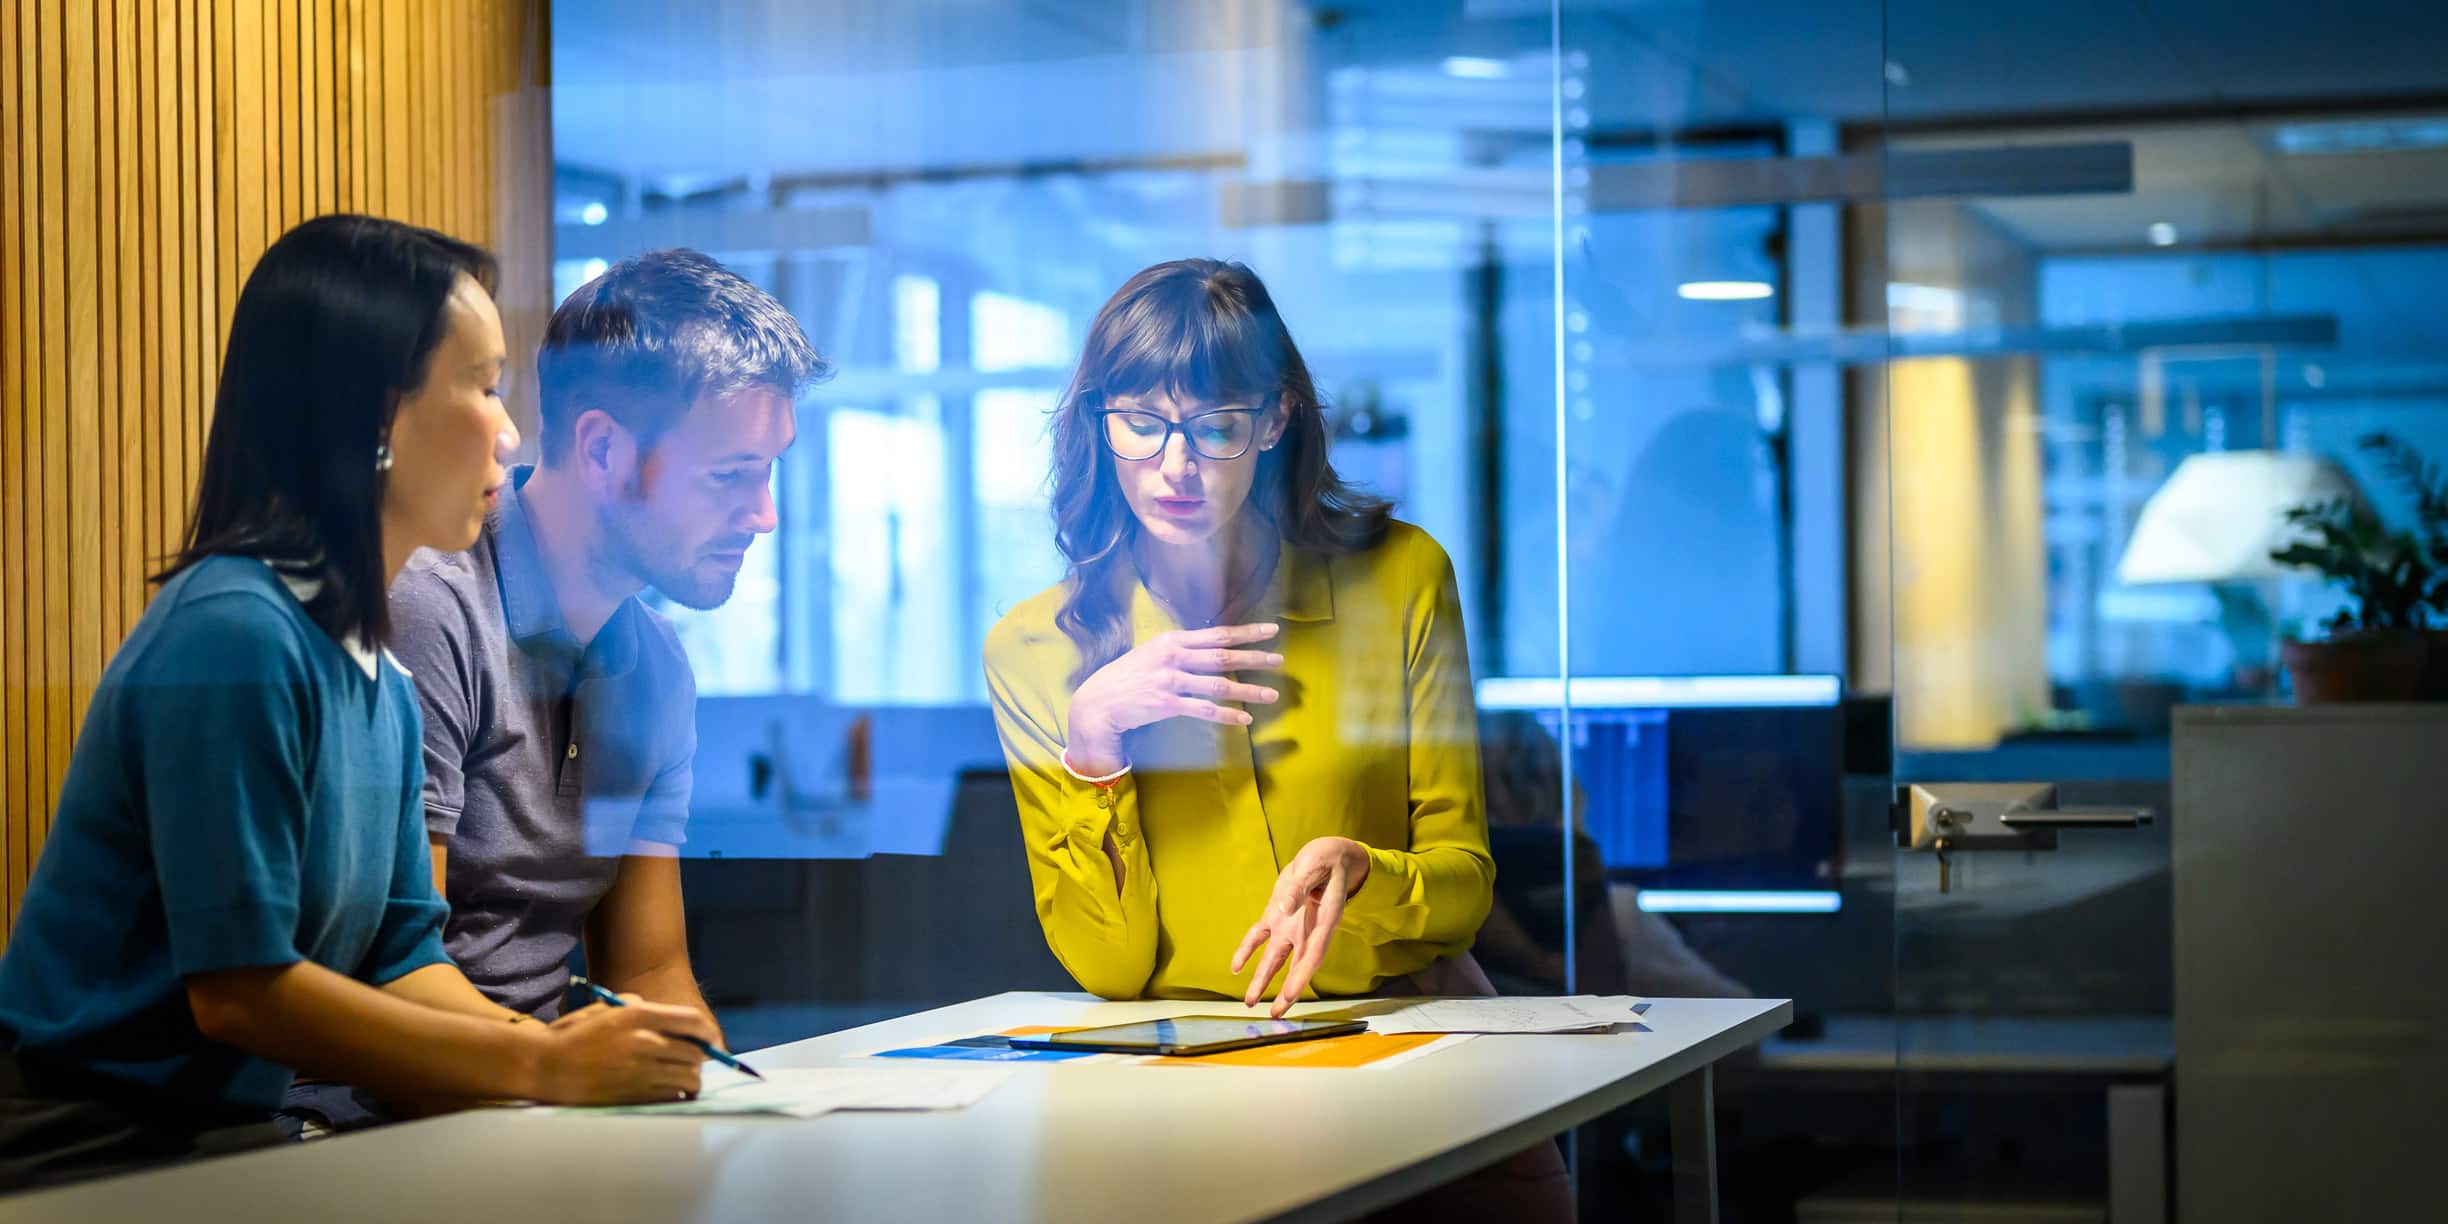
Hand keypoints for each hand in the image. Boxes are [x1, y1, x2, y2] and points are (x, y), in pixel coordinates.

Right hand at [526, 994, 717, 1104]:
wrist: (546, 1067)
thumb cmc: (573, 1036)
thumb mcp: (604, 1009)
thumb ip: (636, 1006)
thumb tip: (660, 1014)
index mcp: (638, 1016)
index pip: (692, 1021)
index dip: (707, 1032)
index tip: (710, 1039)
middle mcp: (644, 1042)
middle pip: (695, 1052)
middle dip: (699, 1057)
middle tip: (693, 1061)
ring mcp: (641, 1071)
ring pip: (689, 1077)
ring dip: (691, 1078)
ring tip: (683, 1078)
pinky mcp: (635, 1096)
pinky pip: (672, 1096)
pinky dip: (676, 1094)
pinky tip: (668, 1091)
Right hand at [1066, 623, 1283, 774]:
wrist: (1099, 701)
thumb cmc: (1128, 676)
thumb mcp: (1152, 652)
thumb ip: (1180, 649)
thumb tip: (1210, 648)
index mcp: (1172, 640)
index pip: (1216, 634)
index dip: (1245, 632)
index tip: (1270, 630)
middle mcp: (1173, 656)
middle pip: (1222, 656)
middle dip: (1254, 657)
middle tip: (1279, 660)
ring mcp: (1170, 680)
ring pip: (1218, 684)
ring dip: (1248, 690)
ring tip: (1271, 695)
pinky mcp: (1167, 704)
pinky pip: (1204, 710)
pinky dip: (1226, 715)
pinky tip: (1245, 719)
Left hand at [1230, 837, 1371, 1017]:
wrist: (1327, 857)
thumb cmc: (1326, 861)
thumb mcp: (1315, 867)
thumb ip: (1298, 887)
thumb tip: (1282, 906)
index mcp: (1323, 921)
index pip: (1312, 955)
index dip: (1301, 977)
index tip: (1290, 996)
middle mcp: (1306, 930)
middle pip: (1295, 966)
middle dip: (1286, 992)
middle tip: (1276, 1015)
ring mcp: (1290, 925)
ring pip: (1275, 958)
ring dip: (1263, 980)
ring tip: (1250, 1002)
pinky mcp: (1276, 916)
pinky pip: (1259, 937)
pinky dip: (1246, 951)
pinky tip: (1234, 968)